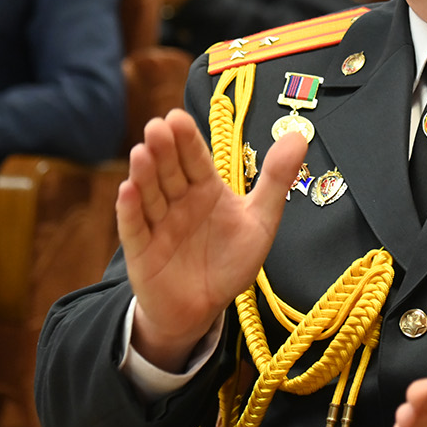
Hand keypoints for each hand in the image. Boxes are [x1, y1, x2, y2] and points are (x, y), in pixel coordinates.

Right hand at [122, 109, 307, 371]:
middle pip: (170, 170)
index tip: (178, 117)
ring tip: (142, 152)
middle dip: (164, 149)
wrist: (201, 309)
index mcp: (205, 188)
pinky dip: (130, 210)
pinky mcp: (141, 250)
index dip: (187, 139)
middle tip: (158, 127)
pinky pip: (135, 227)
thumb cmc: (229, 262)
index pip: (196, 158)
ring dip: (144, 173)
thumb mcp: (261, 220)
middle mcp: (178, 200)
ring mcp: (157, 223)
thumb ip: (276, 179)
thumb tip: (298, 135)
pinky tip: (127, 191)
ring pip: (150, 193)